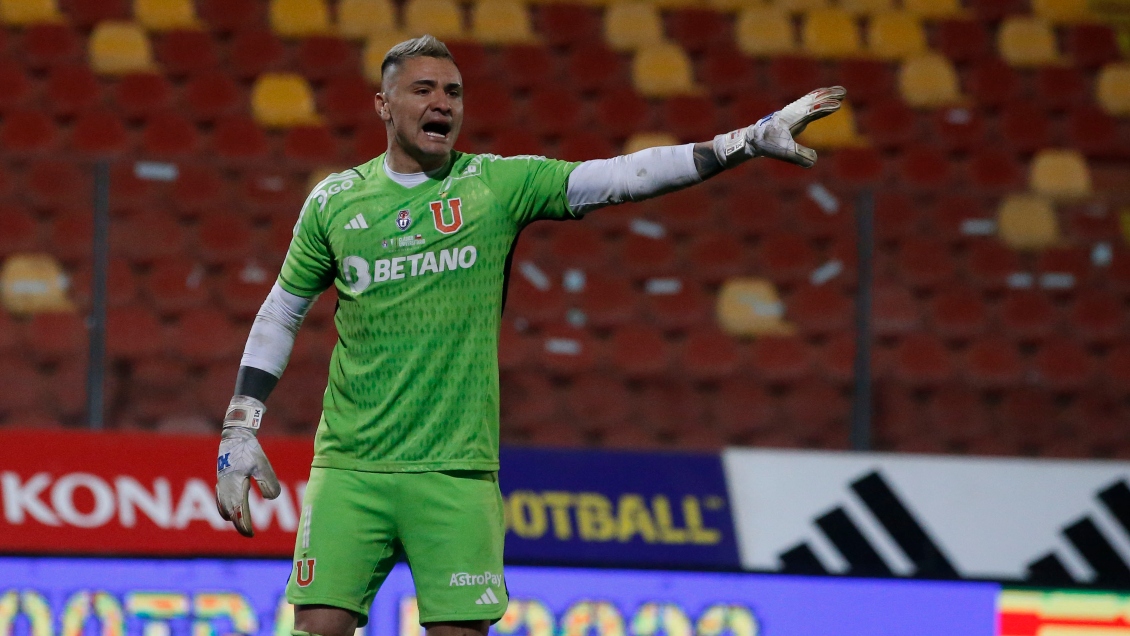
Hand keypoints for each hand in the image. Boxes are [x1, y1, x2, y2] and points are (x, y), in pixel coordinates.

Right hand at [215, 396, 280, 536]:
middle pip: (230, 513)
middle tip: (248, 533)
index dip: (244, 525)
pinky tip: (229, 505)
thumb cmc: (249, 450)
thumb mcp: (263, 465)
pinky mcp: (221, 477)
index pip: (239, 513)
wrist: (234, 435)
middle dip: (238, 524)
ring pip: (222, 506)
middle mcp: (225, 488)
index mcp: (235, 487)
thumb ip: (269, 483)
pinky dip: (224, 505)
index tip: (251, 534)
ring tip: (239, 522)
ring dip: (231, 516)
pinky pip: (219, 497)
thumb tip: (272, 498)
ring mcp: (221, 483)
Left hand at [714, 86, 846, 168]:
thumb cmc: (767, 144)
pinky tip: (821, 100)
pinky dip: (817, 99)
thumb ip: (799, 156)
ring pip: (811, 99)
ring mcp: (793, 112)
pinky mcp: (793, 115)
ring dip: (824, 95)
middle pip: (813, 100)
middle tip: (843, 91)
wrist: (752, 138)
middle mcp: (793, 112)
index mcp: (792, 118)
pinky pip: (808, 103)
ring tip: (838, 91)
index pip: (811, 111)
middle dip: (828, 96)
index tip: (838, 105)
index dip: (824, 108)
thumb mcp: (783, 152)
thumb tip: (814, 161)